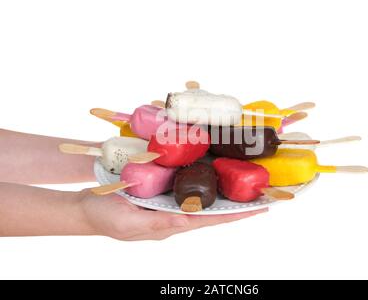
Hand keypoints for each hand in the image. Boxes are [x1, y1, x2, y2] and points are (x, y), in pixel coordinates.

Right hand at [80, 190, 267, 240]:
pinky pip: (185, 180)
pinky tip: (208, 161)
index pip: (211, 219)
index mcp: (172, 224)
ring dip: (222, 182)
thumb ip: (157, 223)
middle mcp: (176, 212)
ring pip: (201, 191)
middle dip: (237, 197)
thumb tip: (186, 221)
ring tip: (243, 172)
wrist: (87, 207)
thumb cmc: (104, 218)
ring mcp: (169, 199)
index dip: (237, 213)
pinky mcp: (161, 188)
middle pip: (213, 205)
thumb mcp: (129, 225)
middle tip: (261, 186)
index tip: (262, 206)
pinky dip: (199, 172)